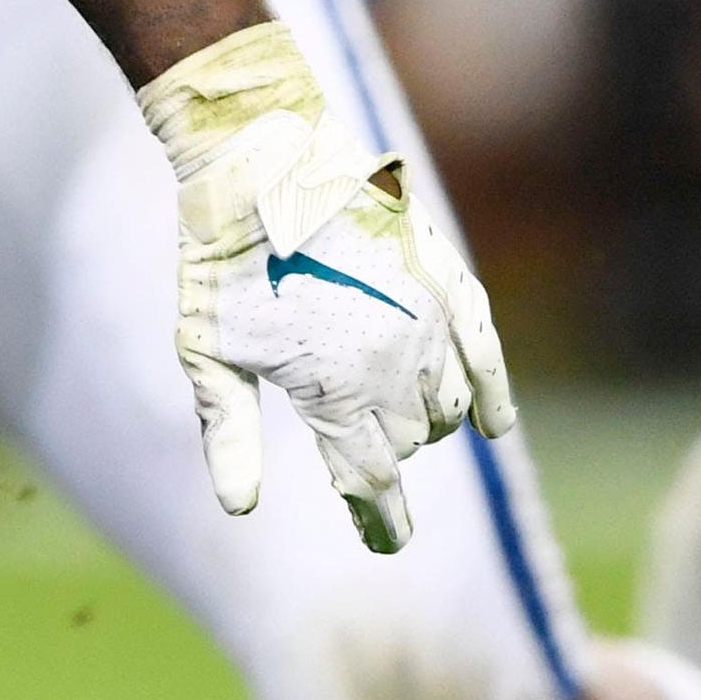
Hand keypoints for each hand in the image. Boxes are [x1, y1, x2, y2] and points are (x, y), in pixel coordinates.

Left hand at [137, 22, 513, 551]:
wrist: (263, 158)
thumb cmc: (224, 259)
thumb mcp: (207, 350)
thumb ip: (230, 432)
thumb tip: (240, 509)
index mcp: (334, 390)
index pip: (372, 481)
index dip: (381, 520)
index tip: (384, 541)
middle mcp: (392, 362)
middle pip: (407, 442)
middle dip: (386, 456)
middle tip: (358, 454)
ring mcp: (426, 319)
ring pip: (445, 405)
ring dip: (423, 422)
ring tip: (393, 419)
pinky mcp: (443, 278)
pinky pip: (486, 350)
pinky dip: (492, 392)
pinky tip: (494, 423)